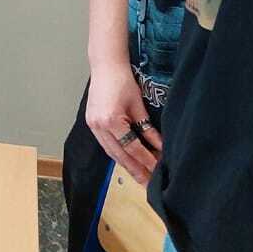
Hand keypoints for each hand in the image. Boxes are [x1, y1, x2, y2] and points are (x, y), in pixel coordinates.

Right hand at [86, 63, 161, 185]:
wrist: (105, 66)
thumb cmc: (123, 81)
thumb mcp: (139, 106)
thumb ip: (148, 129)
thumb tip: (161, 147)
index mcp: (111, 121)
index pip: (132, 147)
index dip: (146, 160)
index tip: (158, 170)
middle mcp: (99, 126)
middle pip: (120, 155)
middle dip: (135, 170)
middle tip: (148, 185)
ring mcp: (93, 126)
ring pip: (111, 153)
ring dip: (126, 165)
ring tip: (140, 176)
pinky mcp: (92, 124)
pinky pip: (106, 145)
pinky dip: (118, 154)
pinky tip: (128, 160)